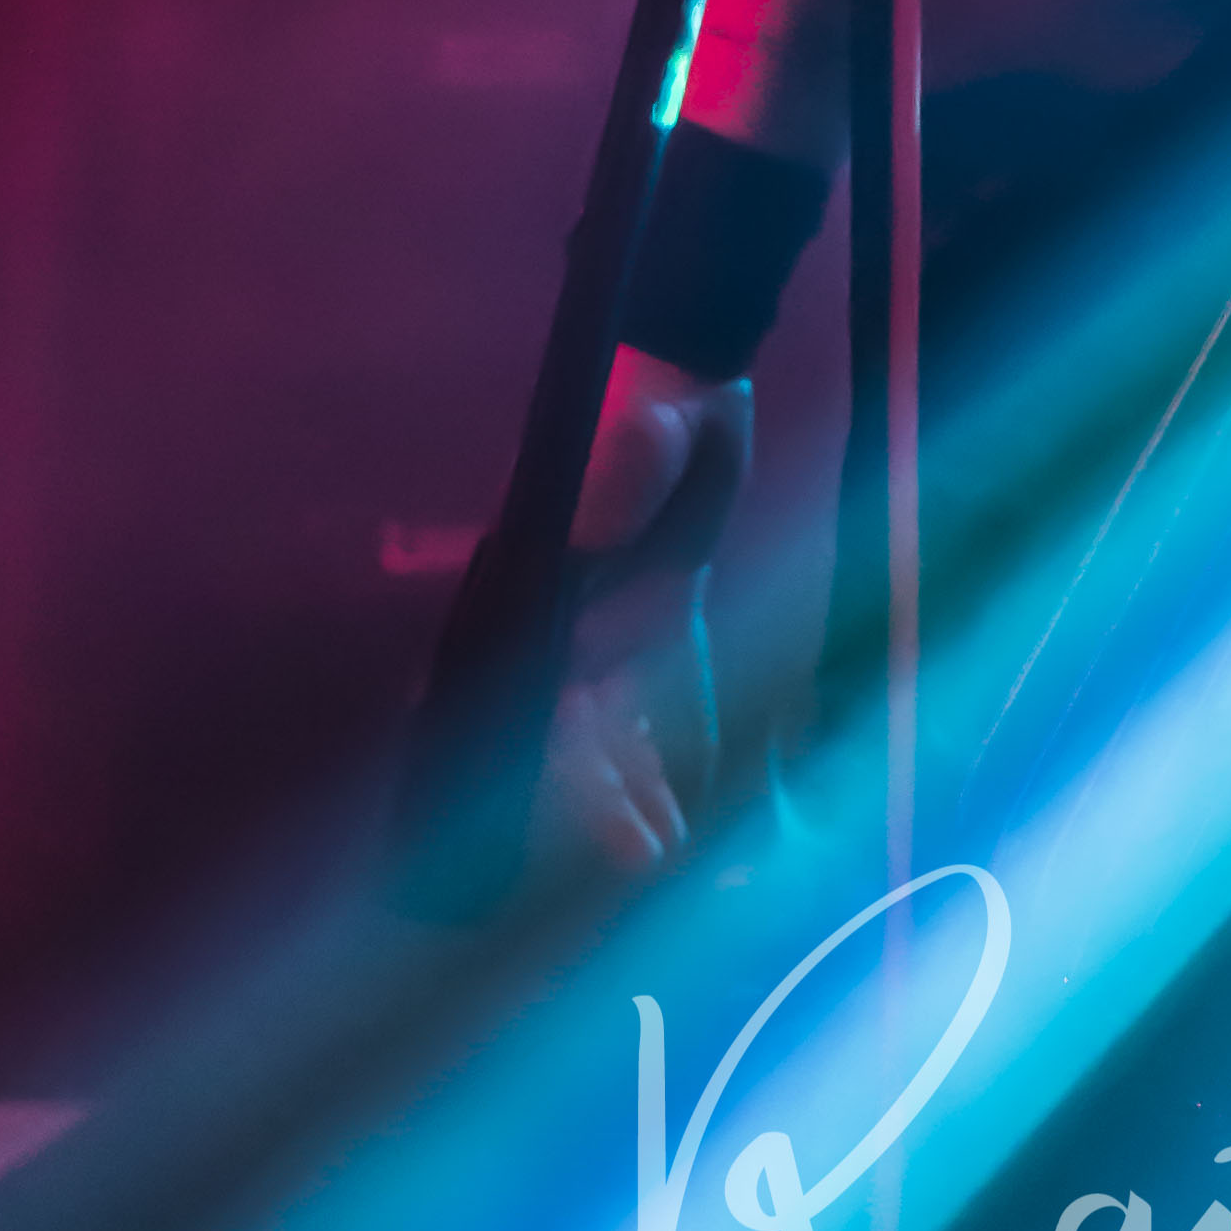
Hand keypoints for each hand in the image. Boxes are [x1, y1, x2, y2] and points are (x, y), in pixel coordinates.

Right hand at [535, 345, 752, 883]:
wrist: (690, 378)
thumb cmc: (654, 400)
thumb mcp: (644, 426)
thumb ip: (626, 466)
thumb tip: (602, 508)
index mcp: (548, 578)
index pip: (540, 680)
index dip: (559, 748)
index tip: (571, 796)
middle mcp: (565, 612)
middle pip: (570, 720)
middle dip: (597, 789)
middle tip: (639, 853)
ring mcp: (610, 621)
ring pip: (612, 722)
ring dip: (632, 786)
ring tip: (662, 852)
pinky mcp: (661, 617)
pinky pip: (658, 699)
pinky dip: (668, 750)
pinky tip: (683, 807)